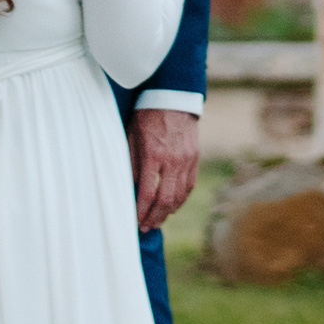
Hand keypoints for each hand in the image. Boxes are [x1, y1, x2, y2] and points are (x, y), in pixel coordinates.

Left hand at [131, 108, 200, 232]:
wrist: (173, 97)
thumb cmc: (146, 116)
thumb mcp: (132, 137)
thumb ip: (131, 164)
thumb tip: (128, 190)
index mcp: (154, 154)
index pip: (147, 192)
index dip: (141, 211)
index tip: (135, 221)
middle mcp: (172, 160)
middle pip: (165, 199)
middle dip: (155, 217)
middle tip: (146, 227)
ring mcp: (186, 160)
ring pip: (180, 195)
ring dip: (168, 212)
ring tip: (158, 220)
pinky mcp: (195, 158)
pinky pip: (189, 185)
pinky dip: (181, 199)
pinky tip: (173, 206)